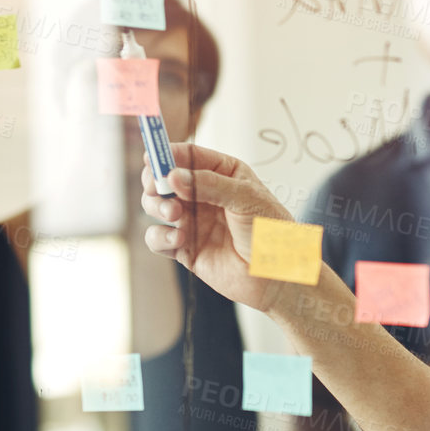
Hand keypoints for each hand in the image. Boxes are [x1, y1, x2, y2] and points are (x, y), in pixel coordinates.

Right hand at [140, 143, 290, 312]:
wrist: (276, 275)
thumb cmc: (270, 231)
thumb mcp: (246, 198)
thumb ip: (209, 184)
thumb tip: (173, 177)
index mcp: (222, 173)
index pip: (188, 156)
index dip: (168, 155)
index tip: (153, 159)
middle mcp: (203, 194)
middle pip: (164, 179)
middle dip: (156, 181)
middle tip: (158, 187)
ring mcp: (192, 221)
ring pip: (155, 206)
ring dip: (157, 206)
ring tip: (173, 213)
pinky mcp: (185, 248)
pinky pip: (157, 238)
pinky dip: (160, 236)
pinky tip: (179, 238)